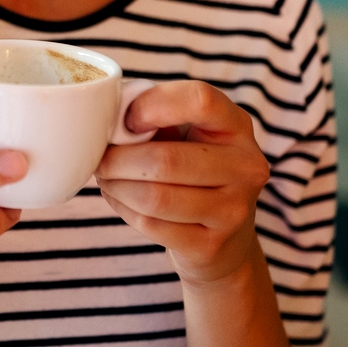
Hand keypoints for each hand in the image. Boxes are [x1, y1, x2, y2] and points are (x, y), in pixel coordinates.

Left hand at [95, 81, 270, 285]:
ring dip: (116, 186)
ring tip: (108, 178)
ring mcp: (233, 210)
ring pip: (155, 197)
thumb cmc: (193, 170)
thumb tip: (108, 118)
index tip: (128, 121)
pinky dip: (123, 209)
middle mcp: (245, 167)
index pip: (199, 100)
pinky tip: (121, 198)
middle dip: (118, 159)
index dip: (152, 106)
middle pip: (166, 160)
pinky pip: (151, 224)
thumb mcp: (186, 133)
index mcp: (237, 126)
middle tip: (102, 158)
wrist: (224, 238)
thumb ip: (155, 115)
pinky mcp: (212, 246)